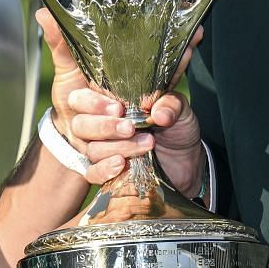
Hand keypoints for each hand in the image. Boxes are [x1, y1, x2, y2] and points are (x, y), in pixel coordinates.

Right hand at [36, 8, 205, 193]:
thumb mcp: (179, 108)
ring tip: (146, 143)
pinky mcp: (108, 172)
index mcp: (111, 99)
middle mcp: (101, 122)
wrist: (187, 162)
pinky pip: (93, 173)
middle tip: (128, 124)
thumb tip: (160, 111)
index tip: (117, 106)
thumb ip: (171, 101)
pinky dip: (104, 170)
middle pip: (81, 121)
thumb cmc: (176, 126)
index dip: (93, 100)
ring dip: (116, 146)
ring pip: (91, 147)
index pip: (85, 94)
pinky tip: (120, 165)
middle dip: (103, 123)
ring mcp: (102, 147)